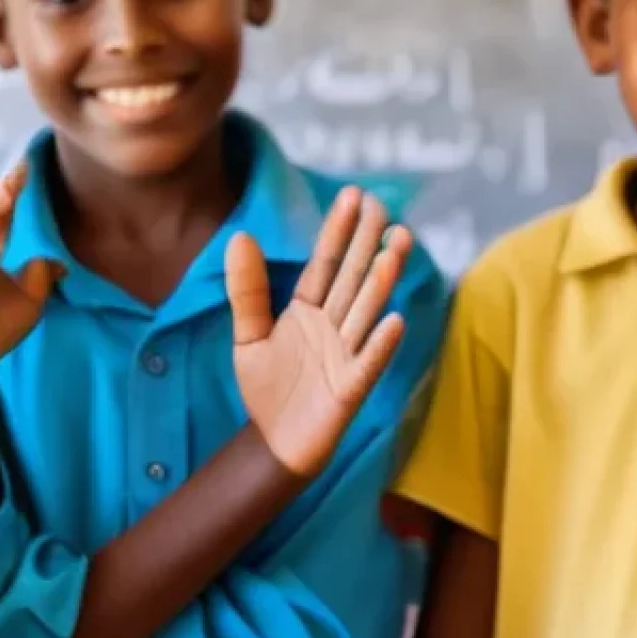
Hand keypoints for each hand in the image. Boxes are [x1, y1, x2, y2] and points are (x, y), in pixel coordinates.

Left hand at [227, 186, 409, 476]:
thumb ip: (247, 290)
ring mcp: (345, 355)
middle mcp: (332, 326)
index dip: (338, 231)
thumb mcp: (248, 334)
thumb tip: (239, 235)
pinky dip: (380, 344)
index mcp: (308, 309)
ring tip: (397, 246)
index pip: (326, 264)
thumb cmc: (267, 387)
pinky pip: (367, 364)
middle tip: (385, 207)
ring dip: (381, 282)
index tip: (353, 195)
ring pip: (365, 312)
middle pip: (352, 279)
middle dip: (367, 244)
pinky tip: (395, 320)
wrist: (272, 442)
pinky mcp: (349, 390)